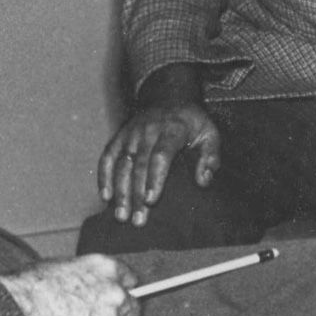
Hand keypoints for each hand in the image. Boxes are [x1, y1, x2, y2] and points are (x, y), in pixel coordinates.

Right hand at [0, 255, 138, 315]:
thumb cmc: (28, 289)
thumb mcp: (61, 267)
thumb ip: (87, 276)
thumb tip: (92, 284)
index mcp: (105, 268)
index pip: (130, 279)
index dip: (119, 289)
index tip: (113, 297)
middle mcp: (115, 293)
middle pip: (131, 306)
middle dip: (119, 313)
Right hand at [97, 99, 221, 225]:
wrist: (168, 96)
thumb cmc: (191, 121)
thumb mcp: (210, 132)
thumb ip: (211, 156)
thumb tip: (203, 180)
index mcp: (172, 129)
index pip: (161, 155)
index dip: (154, 179)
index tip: (152, 200)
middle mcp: (148, 130)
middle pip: (139, 165)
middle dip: (136, 194)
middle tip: (137, 220)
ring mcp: (131, 133)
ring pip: (121, 164)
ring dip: (120, 191)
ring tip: (121, 215)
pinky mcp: (119, 136)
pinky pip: (108, 157)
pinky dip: (104, 177)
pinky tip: (105, 196)